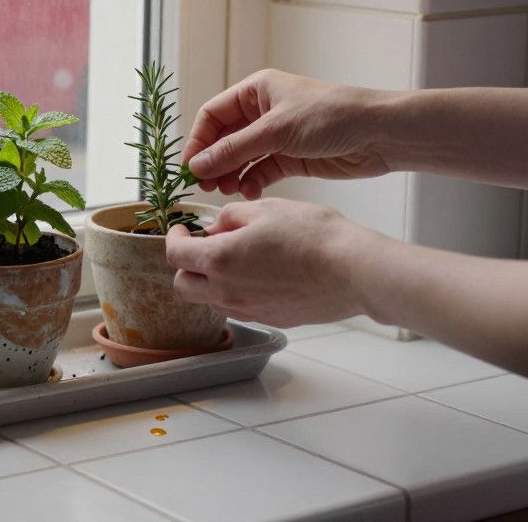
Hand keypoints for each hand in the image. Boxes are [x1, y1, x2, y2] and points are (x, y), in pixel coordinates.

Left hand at [164, 198, 372, 327]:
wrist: (354, 271)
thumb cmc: (313, 235)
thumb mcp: (265, 209)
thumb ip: (230, 216)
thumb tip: (216, 227)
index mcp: (219, 260)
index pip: (175, 255)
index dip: (173, 238)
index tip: (182, 229)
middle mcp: (227, 291)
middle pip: (183, 286)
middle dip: (185, 265)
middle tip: (202, 246)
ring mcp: (248, 310)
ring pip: (210, 300)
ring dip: (210, 281)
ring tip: (234, 259)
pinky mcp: (270, 320)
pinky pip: (238, 308)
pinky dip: (235, 293)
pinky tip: (257, 275)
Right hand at [183, 69, 392, 198]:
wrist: (379, 134)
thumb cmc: (330, 117)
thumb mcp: (275, 131)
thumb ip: (233, 150)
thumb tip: (196, 166)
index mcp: (256, 91)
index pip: (213, 115)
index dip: (198, 140)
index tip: (190, 167)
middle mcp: (263, 112)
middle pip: (224, 139)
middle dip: (213, 162)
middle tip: (206, 185)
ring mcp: (276, 136)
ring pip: (240, 158)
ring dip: (231, 175)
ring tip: (228, 191)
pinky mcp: (291, 158)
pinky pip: (260, 172)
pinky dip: (252, 183)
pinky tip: (250, 194)